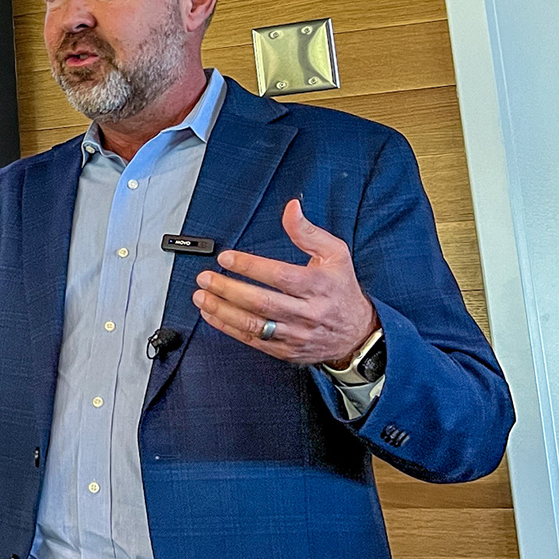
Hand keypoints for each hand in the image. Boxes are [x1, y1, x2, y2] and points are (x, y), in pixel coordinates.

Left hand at [192, 199, 380, 366]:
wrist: (357, 333)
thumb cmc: (341, 289)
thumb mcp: (335, 255)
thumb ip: (308, 232)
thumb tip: (291, 208)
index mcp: (318, 286)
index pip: (279, 276)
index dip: (250, 267)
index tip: (227, 258)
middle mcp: (306, 312)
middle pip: (261, 302)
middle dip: (228, 289)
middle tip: (205, 277)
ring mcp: (295, 334)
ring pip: (253, 324)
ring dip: (222, 310)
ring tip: (201, 296)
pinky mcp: (285, 350)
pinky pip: (252, 340)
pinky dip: (228, 327)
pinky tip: (211, 314)